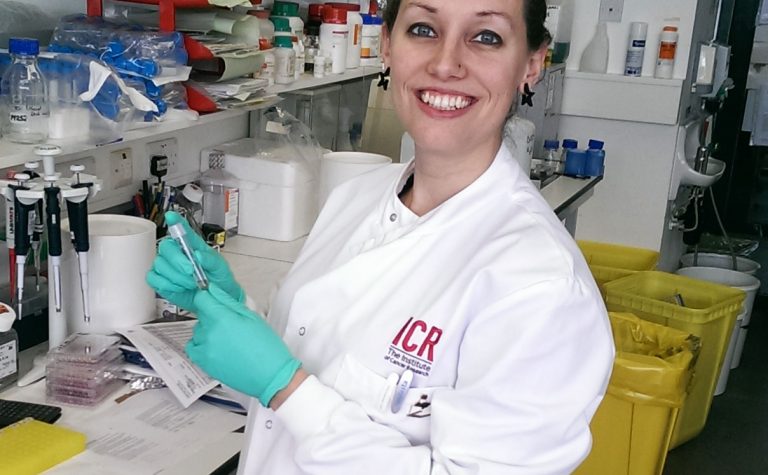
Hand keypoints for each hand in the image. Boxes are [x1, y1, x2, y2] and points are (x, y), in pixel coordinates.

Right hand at [146, 211, 242, 311]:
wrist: (215, 298)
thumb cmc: (218, 279)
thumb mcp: (220, 266)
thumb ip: (210, 259)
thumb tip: (198, 255)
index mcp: (191, 244)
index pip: (181, 228)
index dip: (175, 221)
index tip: (172, 216)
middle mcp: (177, 253)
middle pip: (165, 247)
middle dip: (177, 260)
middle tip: (190, 270)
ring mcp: (167, 266)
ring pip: (159, 265)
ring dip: (176, 276)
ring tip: (190, 283)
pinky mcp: (161, 281)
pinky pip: (154, 279)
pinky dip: (167, 285)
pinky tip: (179, 287)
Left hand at [186, 283, 301, 406]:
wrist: (270, 375)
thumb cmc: (267, 347)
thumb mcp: (252, 317)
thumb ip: (229, 302)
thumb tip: (213, 290)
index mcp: (222, 319)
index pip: (201, 299)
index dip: (208, 296)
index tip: (214, 298)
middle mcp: (209, 334)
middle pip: (201, 315)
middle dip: (213, 314)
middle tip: (231, 323)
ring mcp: (204, 350)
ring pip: (197, 331)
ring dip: (208, 330)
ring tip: (227, 338)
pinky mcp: (203, 364)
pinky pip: (193, 348)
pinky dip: (200, 344)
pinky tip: (216, 346)